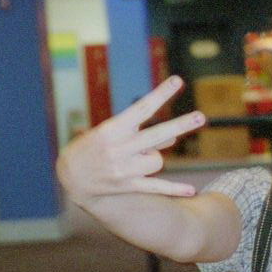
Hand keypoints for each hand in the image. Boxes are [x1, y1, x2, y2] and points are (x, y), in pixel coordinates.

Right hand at [57, 77, 205, 204]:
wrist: (70, 177)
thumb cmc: (94, 148)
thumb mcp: (111, 133)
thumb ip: (142, 133)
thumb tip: (173, 139)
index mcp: (113, 128)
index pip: (141, 108)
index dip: (161, 94)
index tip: (178, 81)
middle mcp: (118, 148)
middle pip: (156, 135)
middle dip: (180, 126)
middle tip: (201, 117)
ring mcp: (123, 168)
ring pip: (157, 161)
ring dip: (154, 158)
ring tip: (136, 159)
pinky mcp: (127, 186)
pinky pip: (156, 187)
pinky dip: (174, 189)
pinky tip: (191, 191)